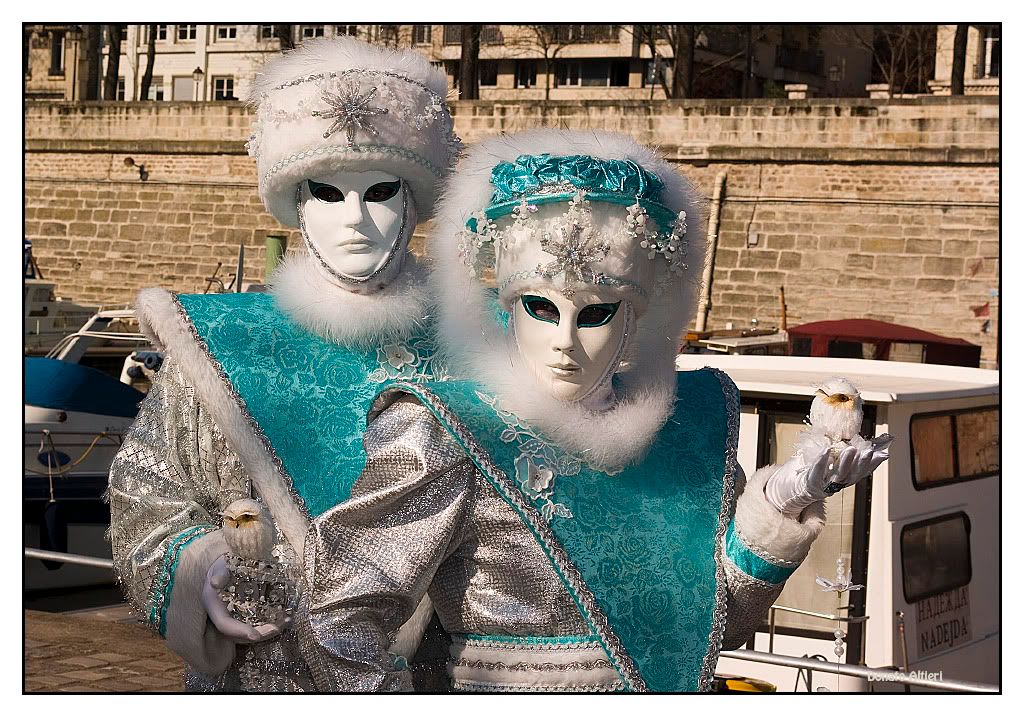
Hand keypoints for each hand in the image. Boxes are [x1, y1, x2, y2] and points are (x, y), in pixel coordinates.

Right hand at [200, 555, 289, 643]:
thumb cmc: (222, 566)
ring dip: (267, 631)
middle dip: (259, 634)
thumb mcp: (220, 567)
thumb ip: (220, 574)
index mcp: (215, 608)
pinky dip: (269, 623)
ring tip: (284, 623)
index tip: (255, 635)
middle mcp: (224, 616)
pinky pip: (256, 623)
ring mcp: (235, 617)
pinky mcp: (246, 614)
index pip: (224, 625)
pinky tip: (284, 618)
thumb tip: (214, 582)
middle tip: (277, 628)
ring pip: (250, 631)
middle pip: (240, 635)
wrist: (226, 566)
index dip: (239, 631)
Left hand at [765, 434, 892, 518]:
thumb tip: (849, 439)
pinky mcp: (809, 485)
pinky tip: (826, 450)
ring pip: (838, 476)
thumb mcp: (826, 463)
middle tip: (868, 451)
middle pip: (851, 475)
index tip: (882, 454)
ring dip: (846, 462)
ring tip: (851, 449)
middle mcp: (835, 485)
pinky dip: (822, 462)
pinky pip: (816, 474)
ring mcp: (823, 486)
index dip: (872, 465)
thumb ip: (838, 454)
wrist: (787, 492)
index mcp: (841, 479)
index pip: (860, 473)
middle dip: (861, 463)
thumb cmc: (807, 474)